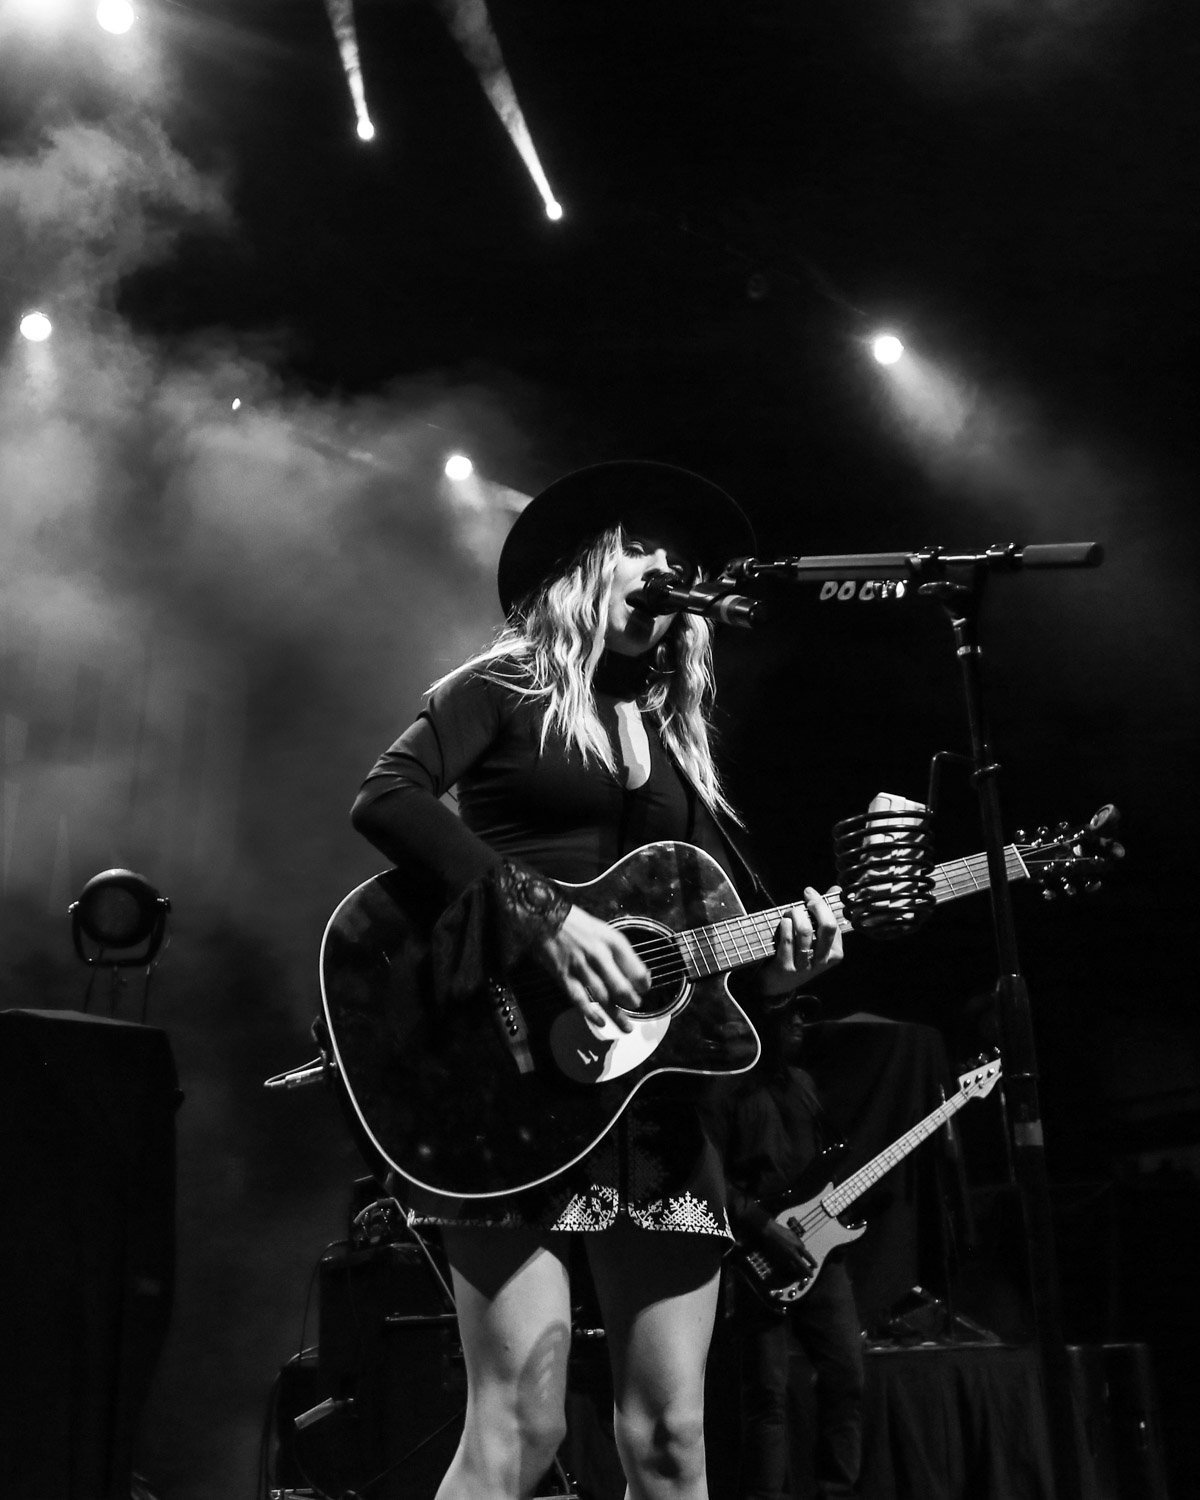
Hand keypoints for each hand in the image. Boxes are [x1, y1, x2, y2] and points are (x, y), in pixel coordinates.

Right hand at [536, 905, 650, 1032]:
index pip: (636, 969)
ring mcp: (580, 967)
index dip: (644, 983)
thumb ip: (618, 950)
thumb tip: (635, 971)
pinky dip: (591, 1014)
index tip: (644, 989)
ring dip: (616, 1015)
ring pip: (603, 998)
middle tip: (636, 1007)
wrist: (544, 917)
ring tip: (626, 1026)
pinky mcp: (564, 976)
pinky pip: (579, 999)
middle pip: (622, 987)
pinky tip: (600, 1022)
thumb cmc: (576, 923)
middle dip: (632, 1002)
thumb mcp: (604, 930)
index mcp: (611, 941)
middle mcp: (598, 955)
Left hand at [759, 886, 842, 995]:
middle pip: (828, 926)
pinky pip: (787, 940)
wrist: (776, 983)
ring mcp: (805, 966)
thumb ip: (826, 914)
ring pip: (805, 931)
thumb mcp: (814, 937)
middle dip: (816, 906)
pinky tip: (783, 922)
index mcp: (835, 953)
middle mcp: (823, 961)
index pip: (835, 923)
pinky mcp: (787, 968)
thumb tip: (836, 889)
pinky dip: (785, 926)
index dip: (822, 903)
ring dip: (795, 914)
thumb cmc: (798, 953)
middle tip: (806, 897)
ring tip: (789, 912)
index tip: (810, 893)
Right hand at [760, 1218, 816, 1277]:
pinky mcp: (777, 1259)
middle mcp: (792, 1253)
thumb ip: (799, 1242)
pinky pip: (785, 1267)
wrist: (767, 1231)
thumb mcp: (793, 1234)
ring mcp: (785, 1257)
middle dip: (808, 1271)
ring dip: (798, 1272)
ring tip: (801, 1275)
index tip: (816, 1266)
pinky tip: (791, 1271)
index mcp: (797, 1245)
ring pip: (794, 1268)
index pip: (808, 1256)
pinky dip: (789, 1270)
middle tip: (811, 1275)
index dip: (813, 1262)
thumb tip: (804, 1249)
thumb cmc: (780, 1231)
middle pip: (802, 1266)